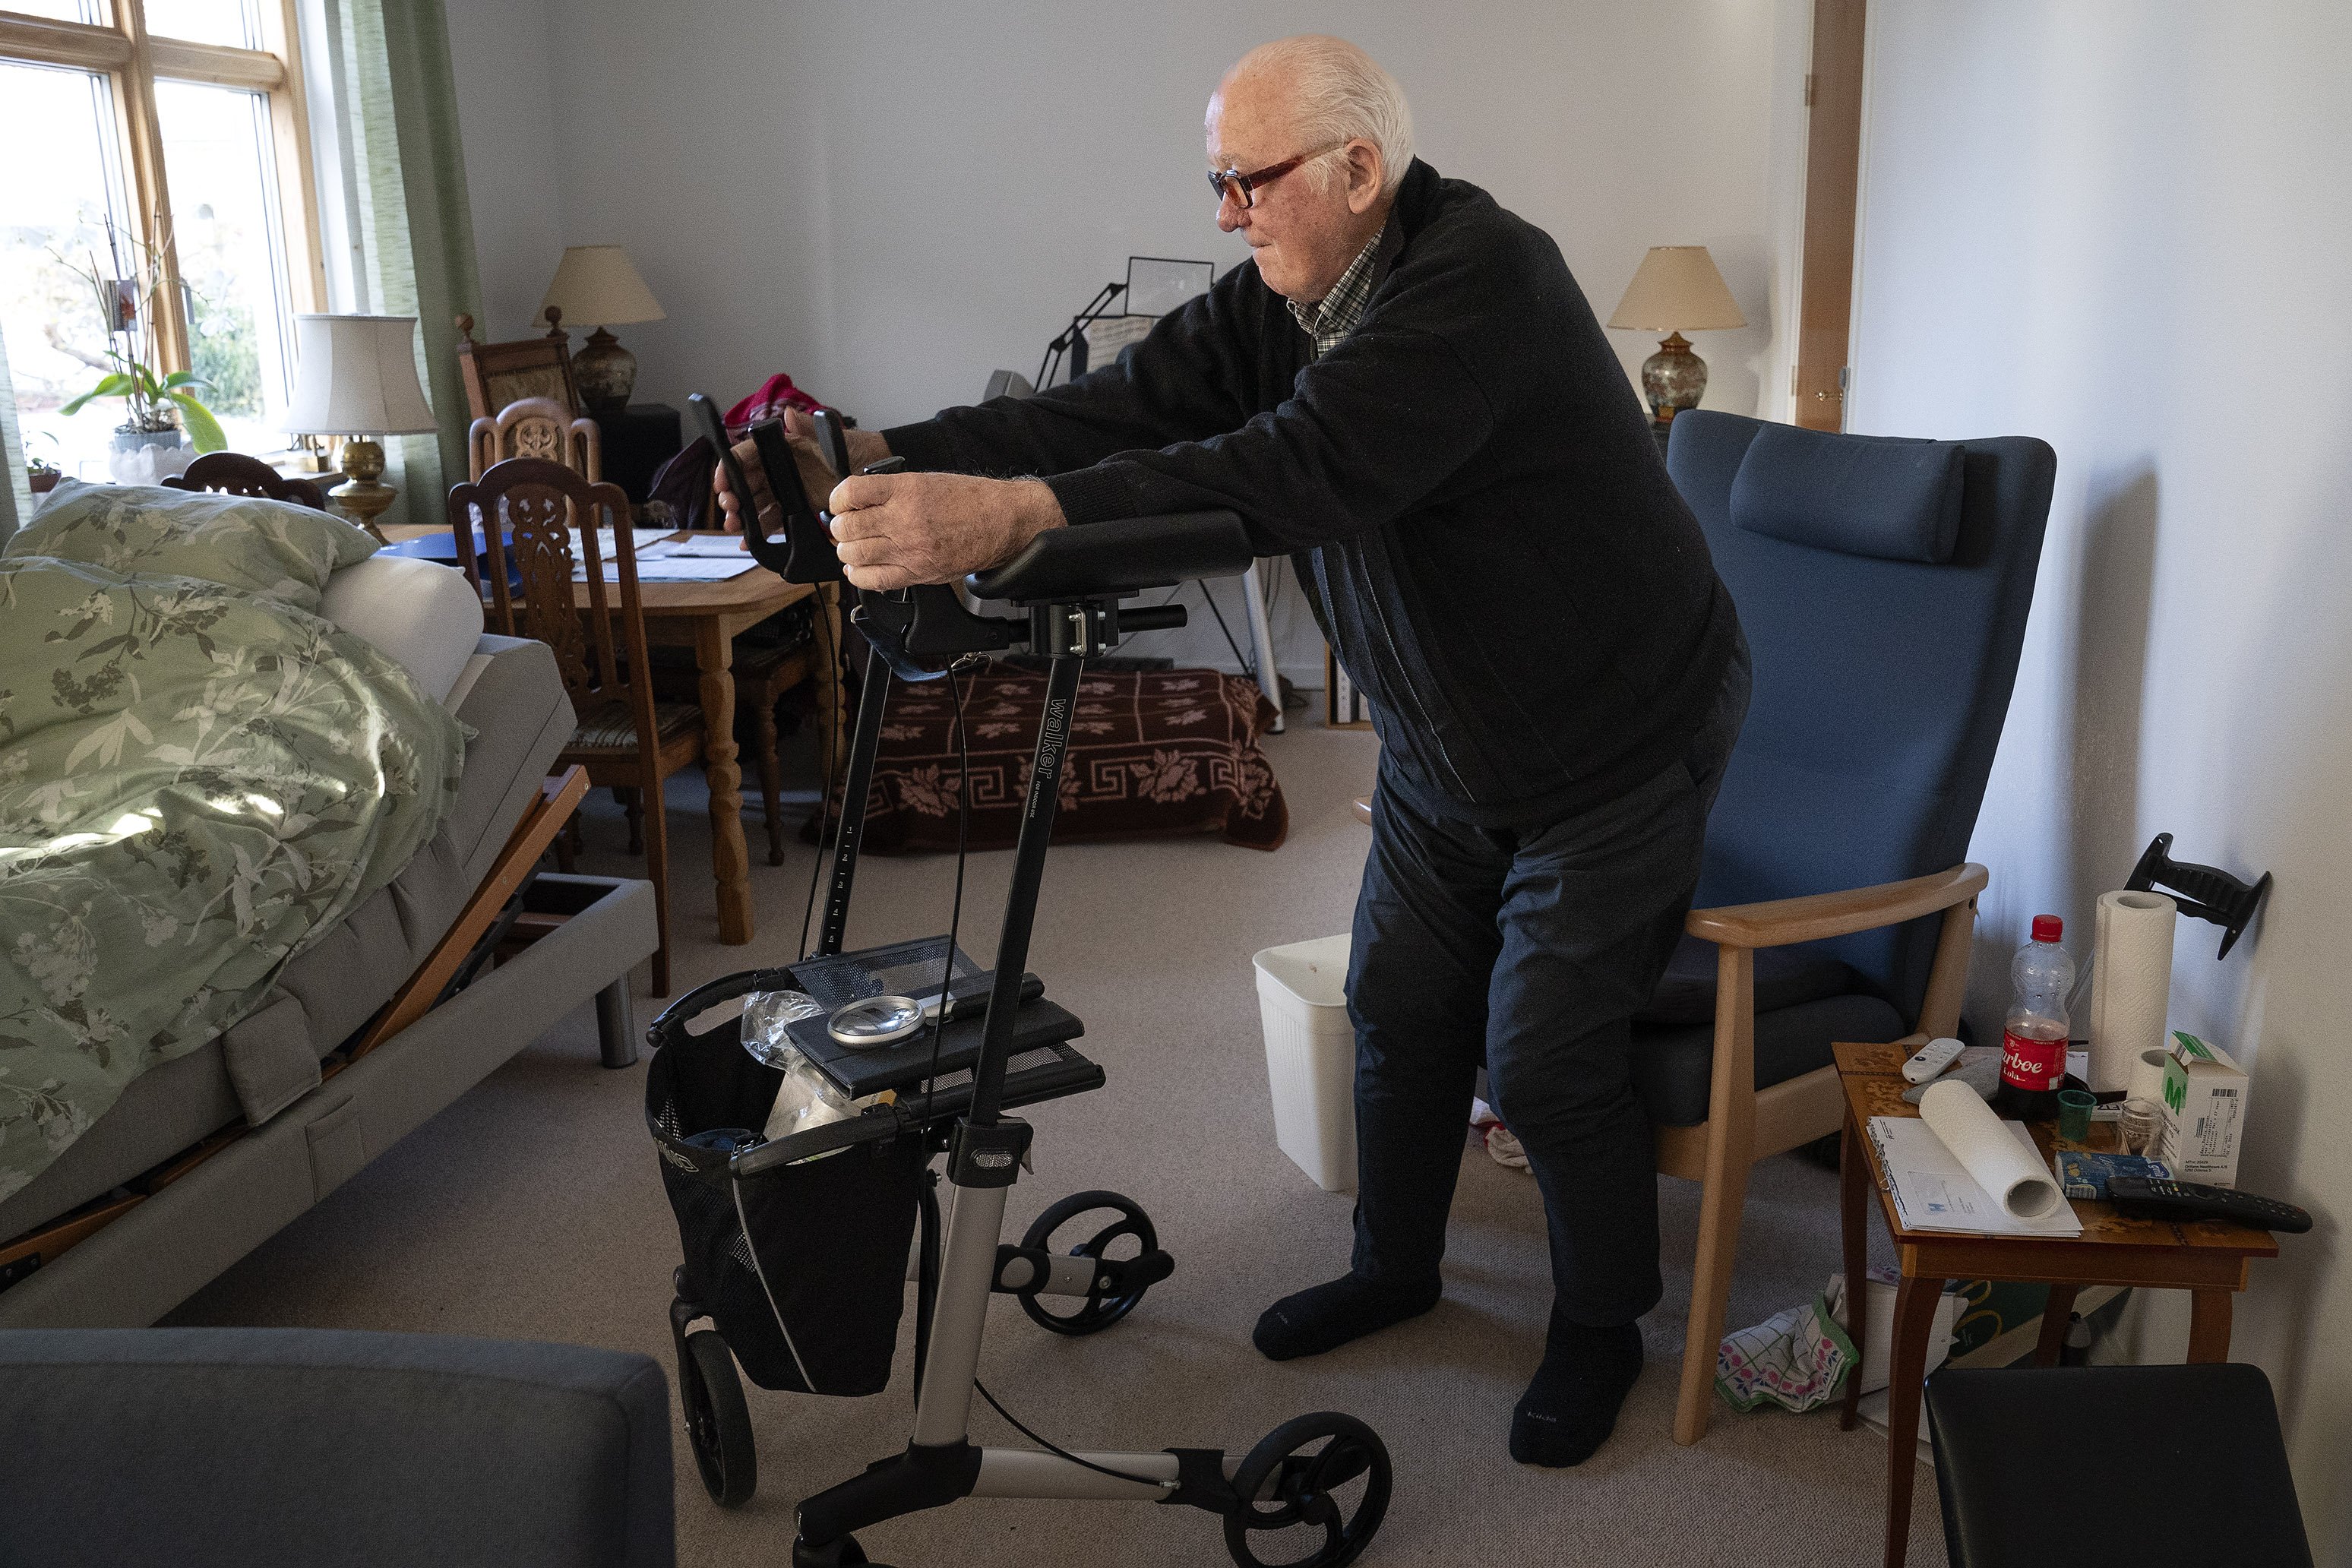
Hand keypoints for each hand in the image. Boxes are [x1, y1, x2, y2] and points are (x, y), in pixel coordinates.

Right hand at [711, 407, 889, 536]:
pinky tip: (749, 541)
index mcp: (782, 449)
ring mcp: (787, 492)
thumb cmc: (853, 448)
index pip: (747, 456)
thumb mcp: (832, 437)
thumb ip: (809, 428)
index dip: (729, 467)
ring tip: (735, 527)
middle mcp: (780, 470)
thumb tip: (790, 414)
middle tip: (730, 508)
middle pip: (746, 483)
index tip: (721, 482)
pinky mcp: (796, 510)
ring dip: (742, 516)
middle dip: (733, 496)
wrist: (874, 469)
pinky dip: (760, 531)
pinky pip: (773, 521)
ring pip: (756, 504)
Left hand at [826, 472, 1063, 589]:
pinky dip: (857, 575)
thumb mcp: (925, 480)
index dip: (838, 499)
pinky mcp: (917, 573)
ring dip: (846, 550)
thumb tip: (856, 504)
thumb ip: (890, 492)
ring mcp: (911, 549)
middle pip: (847, 527)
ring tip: (853, 546)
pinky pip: (873, 580)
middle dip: (839, 527)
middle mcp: (905, 519)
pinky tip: (859, 568)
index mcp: (906, 489)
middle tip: (845, 526)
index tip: (840, 503)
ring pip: (855, 554)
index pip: (851, 493)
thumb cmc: (968, 500)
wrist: (1001, 522)